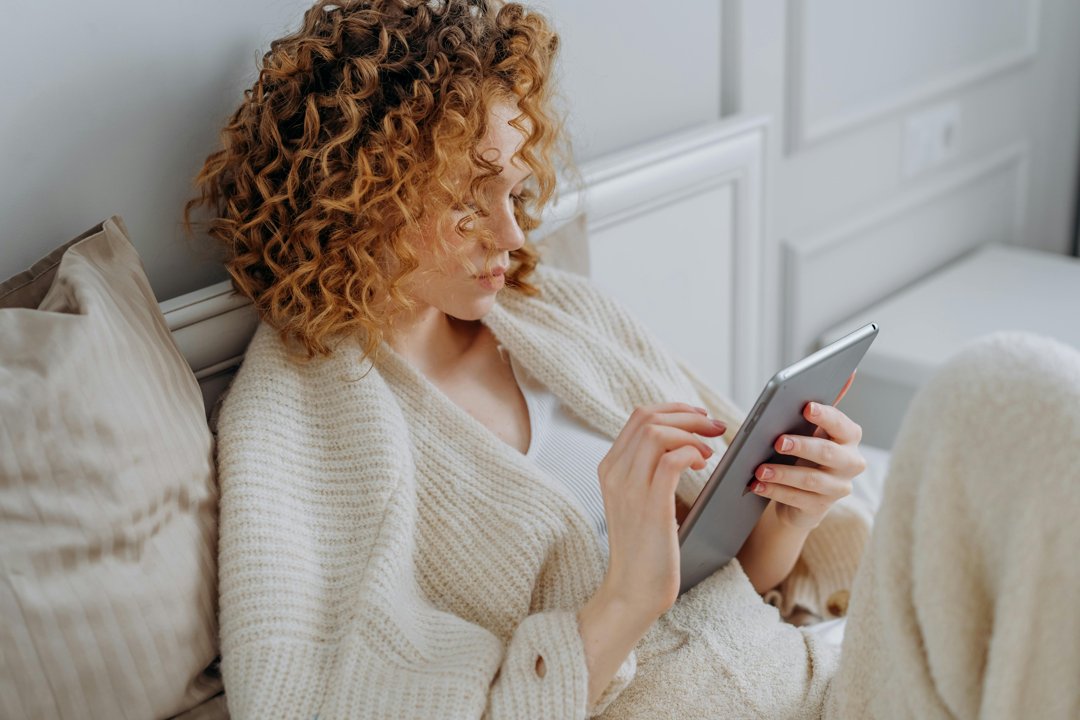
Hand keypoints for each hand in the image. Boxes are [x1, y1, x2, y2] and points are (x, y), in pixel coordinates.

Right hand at [597, 402, 726, 618]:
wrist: (632, 590)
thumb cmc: (644, 548)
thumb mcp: (636, 501)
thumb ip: (646, 471)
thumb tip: (679, 444)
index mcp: (610, 467)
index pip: (639, 417)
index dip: (675, 410)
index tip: (700, 418)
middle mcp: (615, 472)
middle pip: (648, 417)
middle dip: (689, 416)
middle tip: (715, 429)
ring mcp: (630, 488)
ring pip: (658, 432)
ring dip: (692, 433)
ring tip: (709, 451)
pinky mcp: (651, 506)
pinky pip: (672, 460)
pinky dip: (691, 454)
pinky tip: (702, 465)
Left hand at [750, 372, 866, 529]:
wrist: (801, 495)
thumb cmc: (805, 452)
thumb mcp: (812, 428)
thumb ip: (824, 404)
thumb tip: (848, 371)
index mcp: (849, 437)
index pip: (843, 425)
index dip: (827, 416)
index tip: (806, 407)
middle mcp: (850, 463)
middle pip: (829, 454)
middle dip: (802, 446)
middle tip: (777, 441)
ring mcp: (838, 488)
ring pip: (811, 480)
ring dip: (782, 473)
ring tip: (758, 469)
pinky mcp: (820, 508)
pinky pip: (797, 499)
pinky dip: (774, 491)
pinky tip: (756, 485)